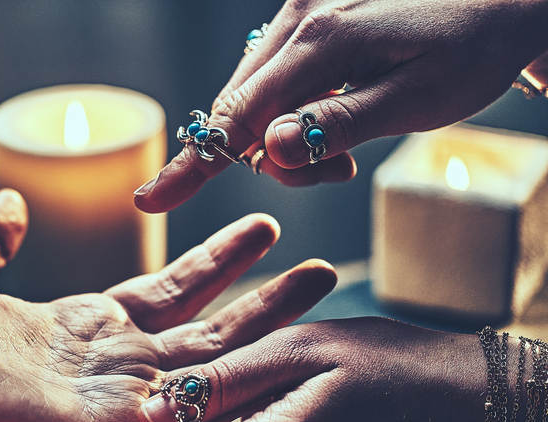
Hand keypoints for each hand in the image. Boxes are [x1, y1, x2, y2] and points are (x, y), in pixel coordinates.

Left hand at [0, 190, 336, 421]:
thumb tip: (13, 205)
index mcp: (78, 326)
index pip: (166, 291)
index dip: (214, 263)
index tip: (257, 231)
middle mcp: (109, 363)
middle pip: (204, 325)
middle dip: (261, 296)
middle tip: (314, 266)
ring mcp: (115, 396)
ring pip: (211, 358)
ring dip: (267, 327)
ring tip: (319, 291)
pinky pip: (188, 400)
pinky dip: (238, 379)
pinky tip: (290, 358)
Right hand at [135, 0, 547, 210]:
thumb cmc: (473, 49)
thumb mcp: (417, 100)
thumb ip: (337, 125)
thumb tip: (267, 149)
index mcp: (323, 42)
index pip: (239, 116)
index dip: (196, 165)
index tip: (151, 199)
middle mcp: (301, 18)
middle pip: (242, 108)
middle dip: (271, 156)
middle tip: (338, 171)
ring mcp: (303, 10)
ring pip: (256, 94)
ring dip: (286, 134)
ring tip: (348, 142)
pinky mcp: (310, 10)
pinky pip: (275, 73)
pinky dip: (294, 108)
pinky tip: (338, 109)